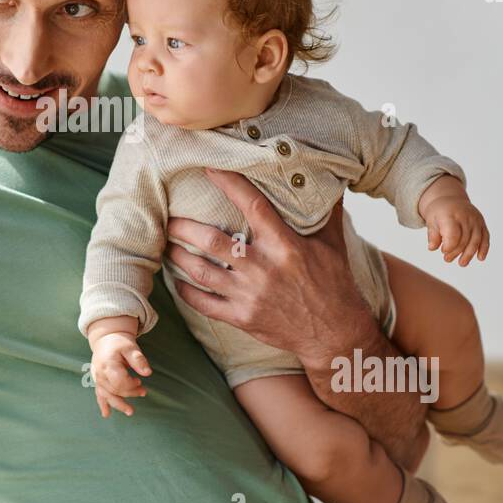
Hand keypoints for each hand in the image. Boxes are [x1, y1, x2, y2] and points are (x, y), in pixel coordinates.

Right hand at [89, 332, 151, 417]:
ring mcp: (97, 378)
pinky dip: (103, 404)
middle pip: (115, 390)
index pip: (119, 381)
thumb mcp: (131, 347)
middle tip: (143, 392)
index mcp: (108, 364)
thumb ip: (139, 360)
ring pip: (107, 395)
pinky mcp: (98, 381)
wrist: (105, 339)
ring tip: (130, 411)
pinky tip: (106, 414)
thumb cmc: (119, 343)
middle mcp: (100, 373)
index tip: (140, 381)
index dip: (131, 385)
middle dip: (130, 393)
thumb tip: (148, 373)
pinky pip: (99, 394)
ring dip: (118, 404)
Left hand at [165, 169, 370, 364]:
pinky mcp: (242, 317)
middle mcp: (263, 268)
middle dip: (185, 227)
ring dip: (179, 256)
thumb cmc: (334, 284)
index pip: (253, 206)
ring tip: (167, 244)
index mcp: (285, 246)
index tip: (209, 167)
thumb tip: (330, 177)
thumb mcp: (334, 244)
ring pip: (201, 271)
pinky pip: (204, 304)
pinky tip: (176, 280)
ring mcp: (250, 295)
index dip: (229, 184)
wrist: (335, 335)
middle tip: (170, 216)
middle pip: (213, 241)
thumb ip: (327, 211)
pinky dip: (186, 291)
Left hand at [421, 195, 489, 265]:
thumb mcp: (431, 221)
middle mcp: (465, 216)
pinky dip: (484, 248)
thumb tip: (432, 248)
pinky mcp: (482, 223)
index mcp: (450, 214)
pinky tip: (480, 258)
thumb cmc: (439, 212)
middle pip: (464, 238)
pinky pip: (485, 237)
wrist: (450, 198)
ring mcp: (475, 219)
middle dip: (456, 252)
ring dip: (469, 254)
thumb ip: (432, 235)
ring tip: (462, 263)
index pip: (453, 234)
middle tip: (447, 260)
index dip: (449, 246)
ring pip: (476, 239)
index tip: (443, 251)